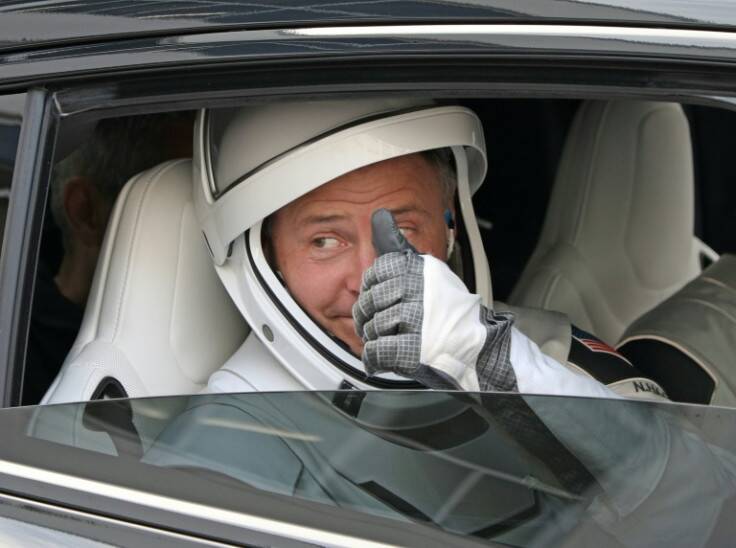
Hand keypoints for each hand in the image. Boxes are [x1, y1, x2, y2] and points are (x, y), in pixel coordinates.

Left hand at [352, 209, 517, 390]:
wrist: (478, 343)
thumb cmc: (448, 307)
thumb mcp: (425, 268)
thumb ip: (396, 245)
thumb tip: (379, 215)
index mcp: (418, 267)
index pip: (375, 272)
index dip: (375, 289)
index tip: (386, 297)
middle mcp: (417, 289)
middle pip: (370, 301)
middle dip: (371, 316)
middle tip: (385, 323)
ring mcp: (416, 320)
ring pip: (372, 327)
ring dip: (377, 337)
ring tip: (393, 338)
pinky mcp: (414, 349)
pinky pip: (377, 351)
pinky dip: (377, 357)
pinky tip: (388, 355)